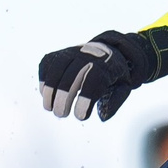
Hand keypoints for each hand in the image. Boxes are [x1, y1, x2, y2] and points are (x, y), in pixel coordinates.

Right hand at [38, 30, 160, 121]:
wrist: (106, 51)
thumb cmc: (113, 75)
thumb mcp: (123, 87)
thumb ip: (115, 102)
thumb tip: (102, 117)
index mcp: (106, 64)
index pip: (93, 80)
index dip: (85, 99)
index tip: (80, 117)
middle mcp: (87, 55)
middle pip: (72, 75)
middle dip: (64, 97)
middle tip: (61, 114)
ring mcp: (71, 52)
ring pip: (56, 68)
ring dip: (50, 90)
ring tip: (49, 108)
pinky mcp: (58, 53)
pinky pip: (47, 64)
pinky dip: (44, 79)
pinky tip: (45, 94)